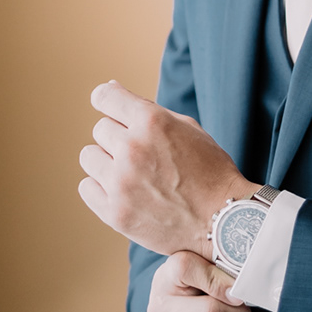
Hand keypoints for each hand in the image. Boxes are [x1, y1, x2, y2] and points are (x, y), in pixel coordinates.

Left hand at [77, 80, 254, 255]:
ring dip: (107, 162)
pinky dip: (102, 188)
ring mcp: (121, 183)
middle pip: (100, 129)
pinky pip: (86, 187)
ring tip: (133, 175)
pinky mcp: (115, 213)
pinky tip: (125, 193)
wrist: (225, 221)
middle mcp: (132, 148)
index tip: (111, 109)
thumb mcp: (186, 128)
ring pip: (89, 157)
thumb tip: (108, 89)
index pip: (104, 97)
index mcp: (152, 121)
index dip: (107, 100)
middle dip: (118, 138)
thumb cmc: (209, 170)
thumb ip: (145, 108)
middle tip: (143, 155)